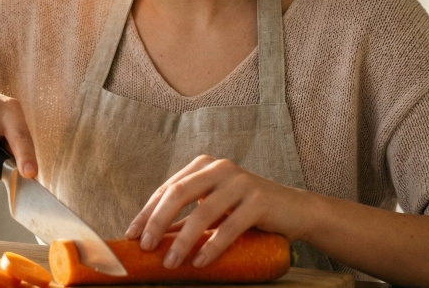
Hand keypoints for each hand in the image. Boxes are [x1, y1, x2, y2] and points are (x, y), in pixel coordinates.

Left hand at [125, 155, 310, 268]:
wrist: (296, 210)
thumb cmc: (248, 211)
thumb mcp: (214, 209)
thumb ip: (187, 218)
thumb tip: (152, 238)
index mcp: (203, 166)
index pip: (167, 188)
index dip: (147, 212)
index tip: (132, 235)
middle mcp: (219, 168)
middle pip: (178, 193)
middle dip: (157, 221)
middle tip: (146, 247)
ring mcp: (240, 182)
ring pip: (202, 212)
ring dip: (183, 241)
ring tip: (171, 262)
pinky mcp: (259, 200)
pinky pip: (229, 226)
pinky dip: (212, 246)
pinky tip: (200, 262)